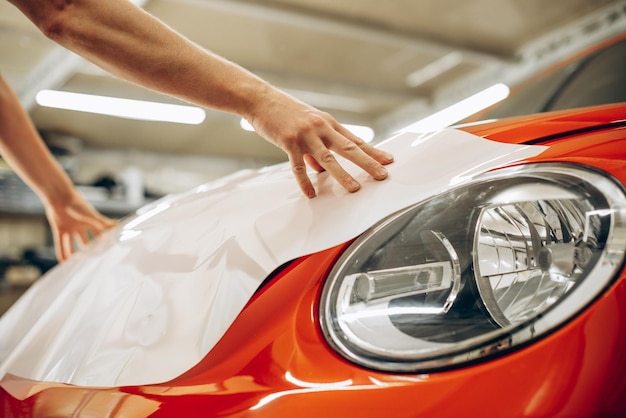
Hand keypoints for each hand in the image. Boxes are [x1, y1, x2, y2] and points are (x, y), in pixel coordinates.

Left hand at [45, 194, 116, 261]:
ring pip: (72, 243)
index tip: (106, 251)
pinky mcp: (59, 229)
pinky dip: (61, 252)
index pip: (99, 234)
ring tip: (76, 264)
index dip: (103, 242)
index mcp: (90, 222)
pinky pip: (60, 243)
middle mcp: (81, 226)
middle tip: (92, 260)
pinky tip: (63, 261)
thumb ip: (103, 223)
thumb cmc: (76, 204)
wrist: (59, 196)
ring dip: (74, 253)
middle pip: (86, 240)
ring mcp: (70, 228)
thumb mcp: (91, 215)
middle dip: (89, 250)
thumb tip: (117, 225)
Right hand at [247, 89, 393, 197]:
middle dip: (368, 162)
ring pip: (328, 159)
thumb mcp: (307, 127)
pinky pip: (298, 166)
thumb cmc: (285, 113)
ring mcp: (306, 134)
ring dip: (342, 175)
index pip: (356, 140)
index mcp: (329, 123)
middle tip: (382, 174)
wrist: (261, 100)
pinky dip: (305, 181)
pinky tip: (310, 193)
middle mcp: (321, 127)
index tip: (389, 160)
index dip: (373, 151)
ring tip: (354, 188)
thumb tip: (322, 169)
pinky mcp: (289, 141)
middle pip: (349, 148)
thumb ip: (317, 148)